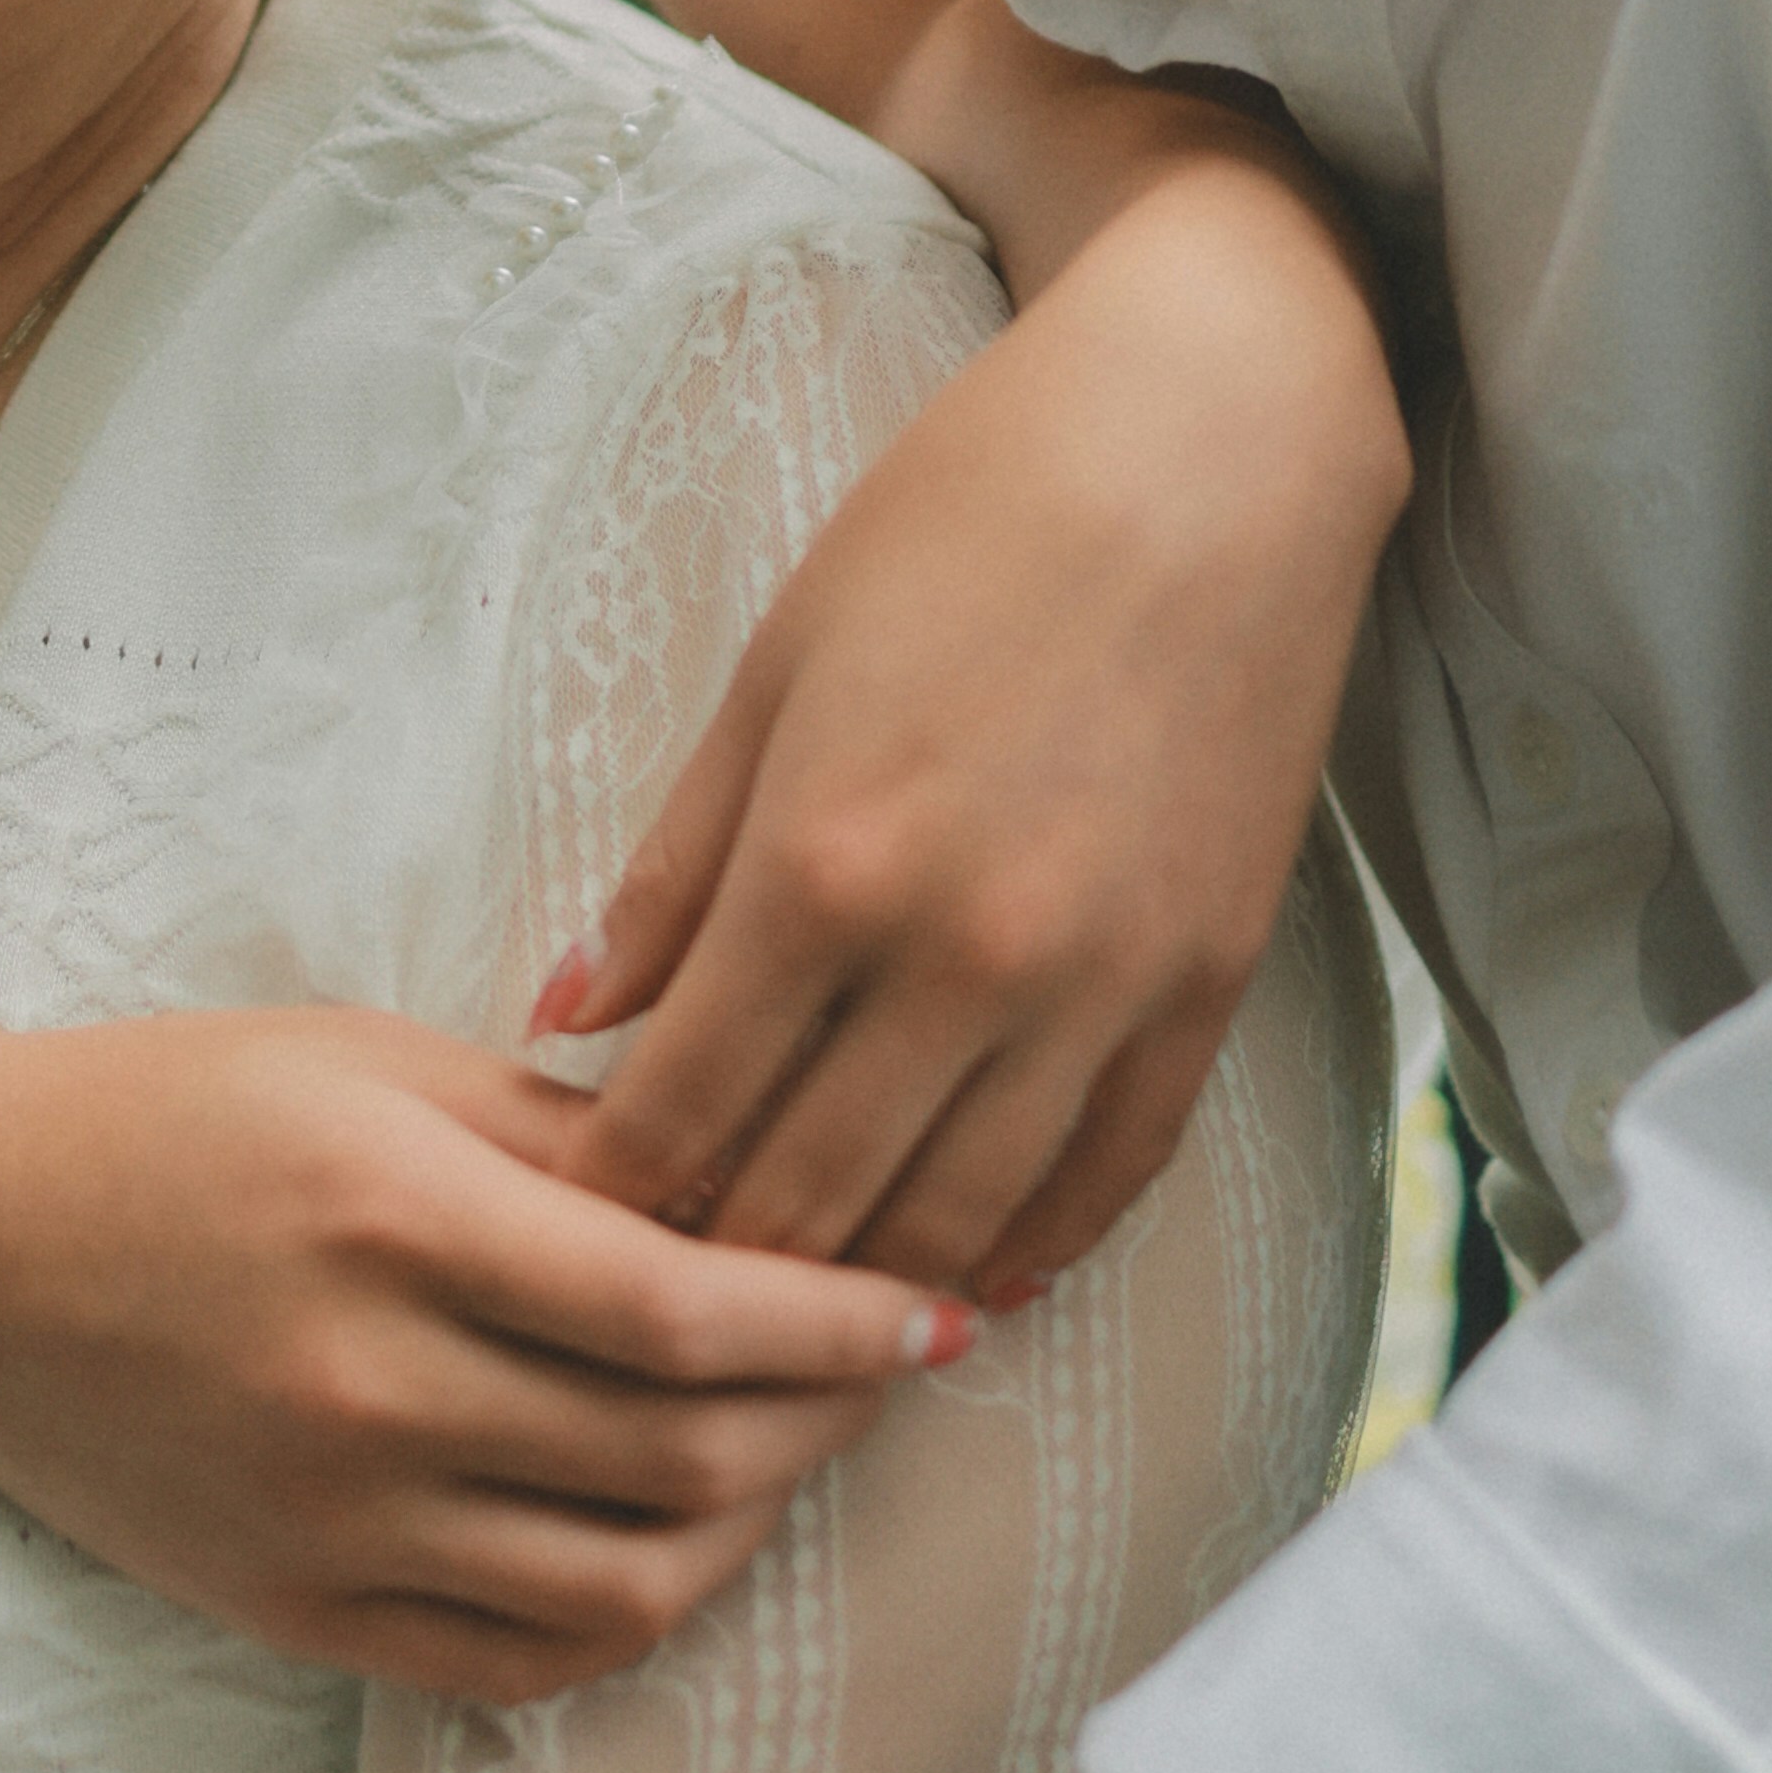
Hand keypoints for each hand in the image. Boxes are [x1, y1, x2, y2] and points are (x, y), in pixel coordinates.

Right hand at [0, 1003, 969, 1701]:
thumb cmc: (167, 1115)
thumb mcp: (372, 1064)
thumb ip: (571, 1139)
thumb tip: (765, 1195)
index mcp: (395, 1221)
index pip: (687, 1313)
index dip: (841, 1323)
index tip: (935, 1307)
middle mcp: (368, 1389)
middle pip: (681, 1456)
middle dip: (826, 1420)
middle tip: (888, 1373)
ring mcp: (329, 1521)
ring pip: (625, 1583)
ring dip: (747, 1526)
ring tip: (787, 1453)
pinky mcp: (295, 1612)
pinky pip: (520, 1662)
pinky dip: (630, 1614)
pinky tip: (671, 1538)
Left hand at [551, 74, 1403, 1288]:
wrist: (1210, 452)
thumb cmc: (963, 526)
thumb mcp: (776, 671)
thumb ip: (673, 868)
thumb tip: (564, 1018)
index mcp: (825, 869)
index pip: (681, 1116)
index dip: (607, 1202)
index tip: (561, 1233)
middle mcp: (962, 959)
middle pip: (806, 1205)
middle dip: (713, 1278)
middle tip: (652, 1308)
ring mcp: (1097, 988)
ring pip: (953, 1227)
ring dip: (860, 1294)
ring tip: (789, 1320)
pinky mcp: (1205, 990)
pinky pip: (1104, 1179)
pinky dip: (1025, 1251)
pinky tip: (964, 1285)